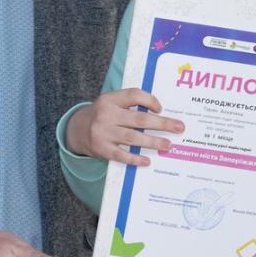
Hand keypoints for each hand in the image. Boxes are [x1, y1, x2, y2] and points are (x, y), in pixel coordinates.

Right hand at [66, 89, 183, 166]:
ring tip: (167, 145)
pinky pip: (121, 155)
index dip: (150, 100)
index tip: (161, 109)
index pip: (134, 95)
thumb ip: (130, 104)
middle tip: (179, 127)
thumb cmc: (102, 115)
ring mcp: (103, 132)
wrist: (76, 129)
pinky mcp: (101, 148)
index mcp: (110, 99)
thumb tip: (160, 113)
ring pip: (132, 138)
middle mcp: (106, 114)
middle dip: (162, 124)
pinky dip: (135, 159)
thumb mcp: (111, 102)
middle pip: (139, 119)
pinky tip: (147, 160)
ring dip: (152, 142)